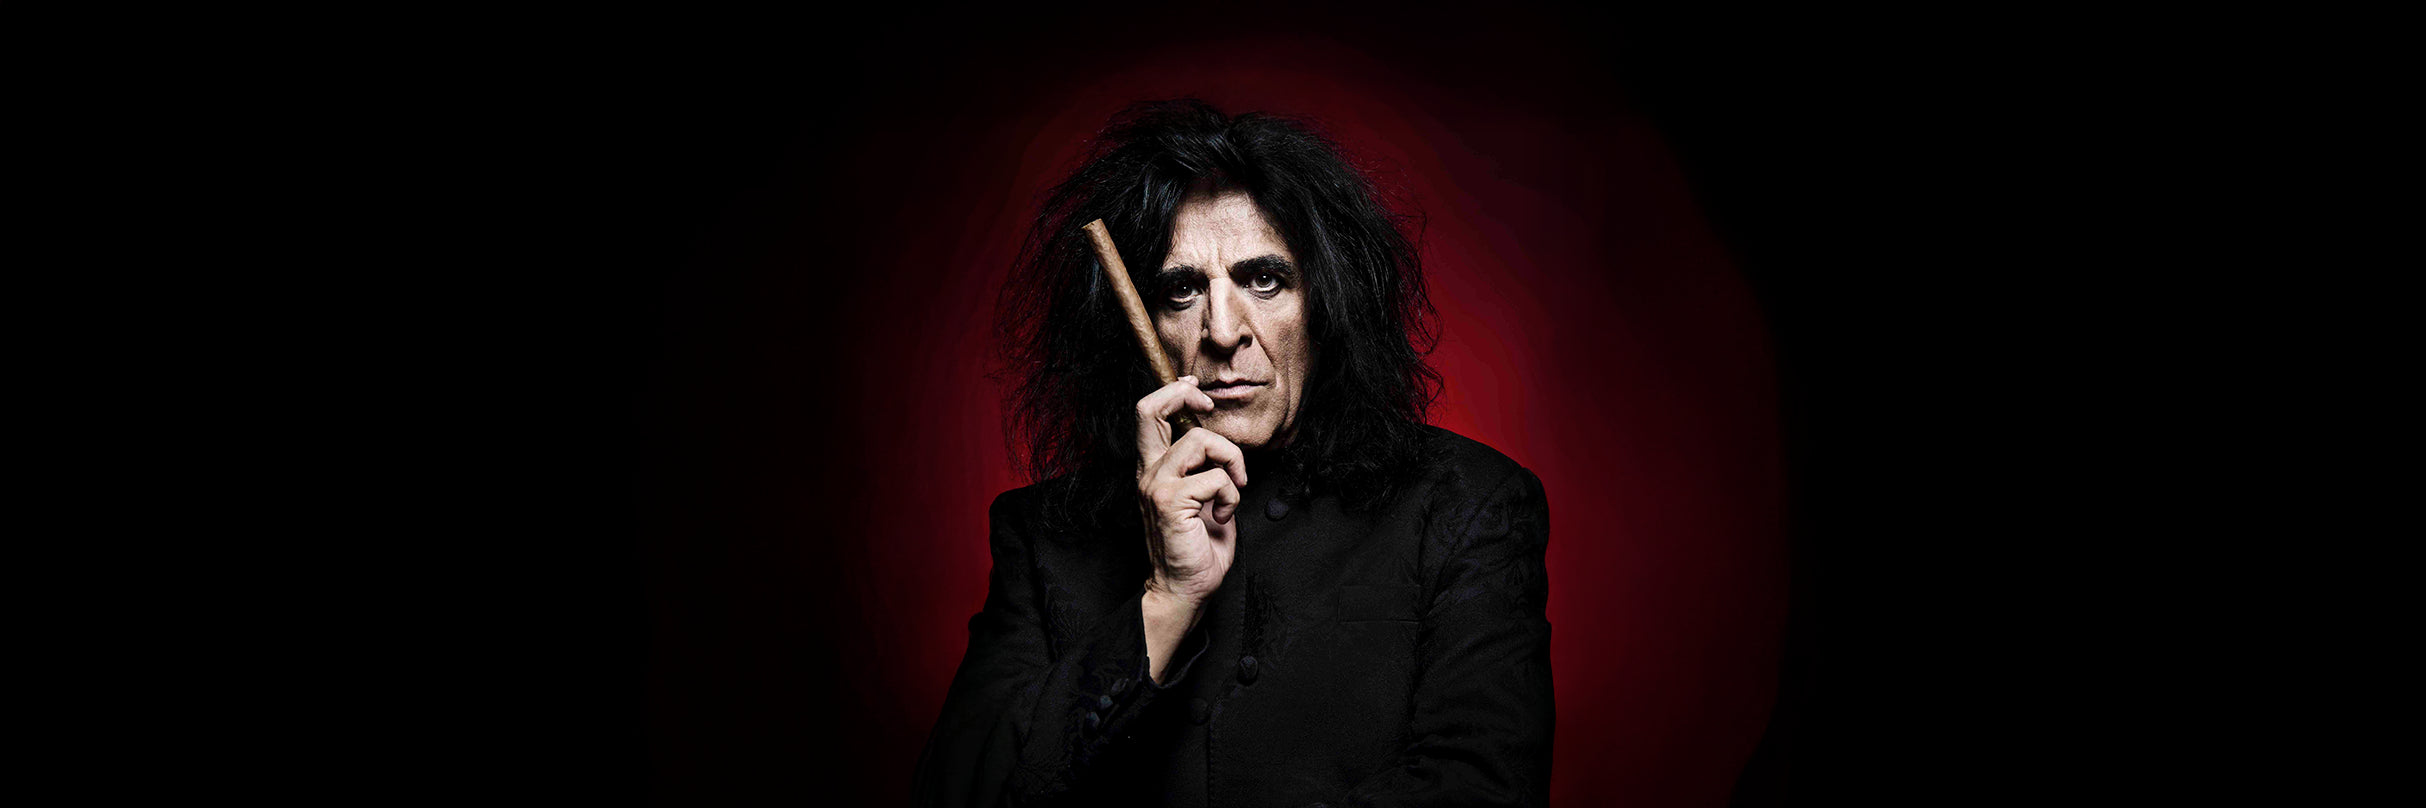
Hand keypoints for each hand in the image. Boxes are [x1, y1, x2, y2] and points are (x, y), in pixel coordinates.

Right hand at [1135, 376, 1245, 603]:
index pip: (1149, 414)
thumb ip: (1206, 468)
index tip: (1199, 393)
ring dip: (1231, 460)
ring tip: (1233, 489)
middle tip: (1208, 407)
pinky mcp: (1170, 501)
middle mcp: (1148, 472)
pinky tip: (1223, 517)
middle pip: (1150, 409)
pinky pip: (1216, 478)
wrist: (1185, 588)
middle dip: (1184, 396)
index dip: (1173, 392)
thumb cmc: (1198, 548)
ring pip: (1200, 439)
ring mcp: (1156, 485)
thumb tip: (1224, 445)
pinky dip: (1232, 495)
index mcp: (1154, 469)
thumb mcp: (1204, 498)